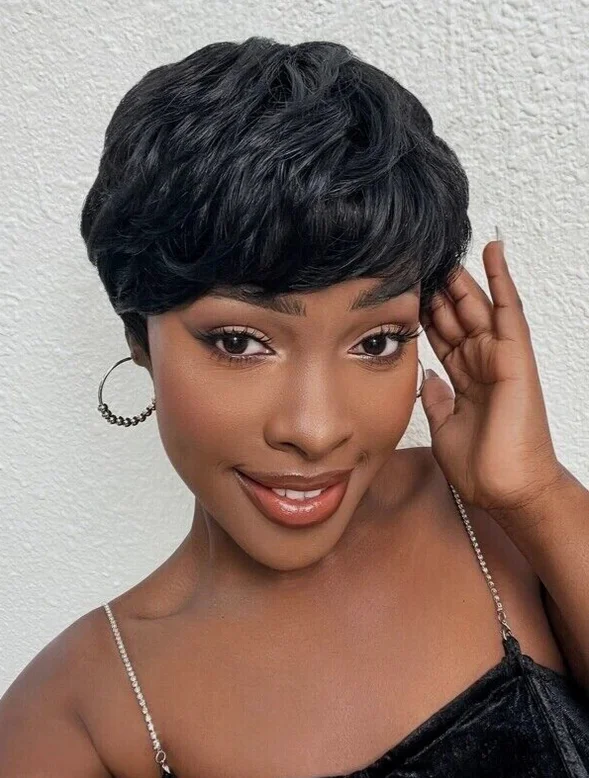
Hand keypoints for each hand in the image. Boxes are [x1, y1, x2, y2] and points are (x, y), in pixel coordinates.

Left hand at [419, 235, 566, 517]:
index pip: (440, 336)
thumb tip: (426, 377)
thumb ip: (436, 399)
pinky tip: (493, 251)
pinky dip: (501, 279)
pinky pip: (508, 309)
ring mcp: (498, 357)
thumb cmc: (481, 466)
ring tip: (443, 252)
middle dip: (437, 291)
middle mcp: (481, 363)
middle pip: (455, 316)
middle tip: (418, 264)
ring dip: (460, 280)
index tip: (401, 292)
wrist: (505, 490)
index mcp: (464, 379)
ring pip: (475, 307)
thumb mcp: (444, 426)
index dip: (422, 314)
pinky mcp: (515, 356)